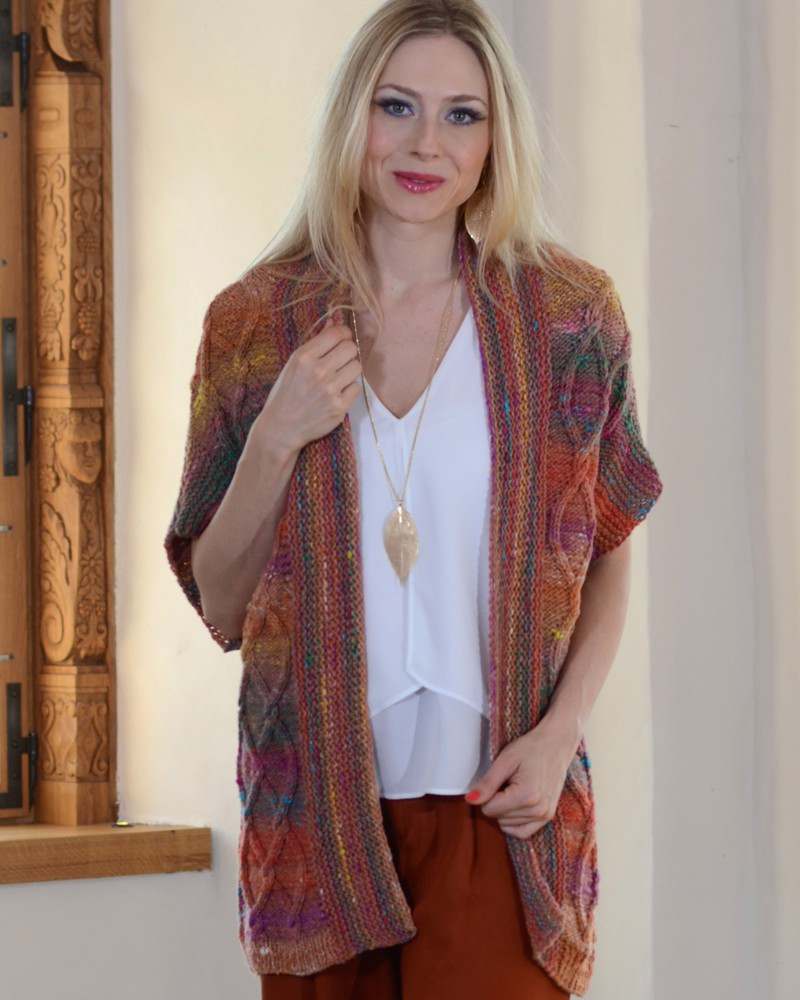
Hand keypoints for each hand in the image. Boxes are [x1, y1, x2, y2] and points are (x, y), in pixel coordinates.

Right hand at [251, 312, 362, 455]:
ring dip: (350, 370)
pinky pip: (356, 388)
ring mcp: (330, 390)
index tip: (341, 340)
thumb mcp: (295, 363)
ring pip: (357, 367)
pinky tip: (337, 393)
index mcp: (304, 357)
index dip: (343, 335)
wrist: (282, 426)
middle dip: (347, 352)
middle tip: (339, 361)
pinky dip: (349, 390)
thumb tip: (335, 320)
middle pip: (351, 348)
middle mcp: (318, 371)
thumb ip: (316, 341)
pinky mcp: (339, 407)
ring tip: (338, 377)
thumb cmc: (287, 391)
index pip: (338, 333)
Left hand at [464, 718, 578, 839]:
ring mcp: (545, 815)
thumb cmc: (531, 748)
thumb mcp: (505, 760)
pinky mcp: (548, 817)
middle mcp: (538, 809)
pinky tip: (516, 804)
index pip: (489, 809)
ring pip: (508, 825)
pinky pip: (523, 832)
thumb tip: (470, 800)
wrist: (556, 744)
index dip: (488, 793)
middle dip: (498, 800)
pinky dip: (514, 822)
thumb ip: (487, 783)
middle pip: (498, 817)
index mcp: (526, 795)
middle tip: (509, 780)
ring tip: (516, 787)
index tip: (499, 778)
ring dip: (506, 809)